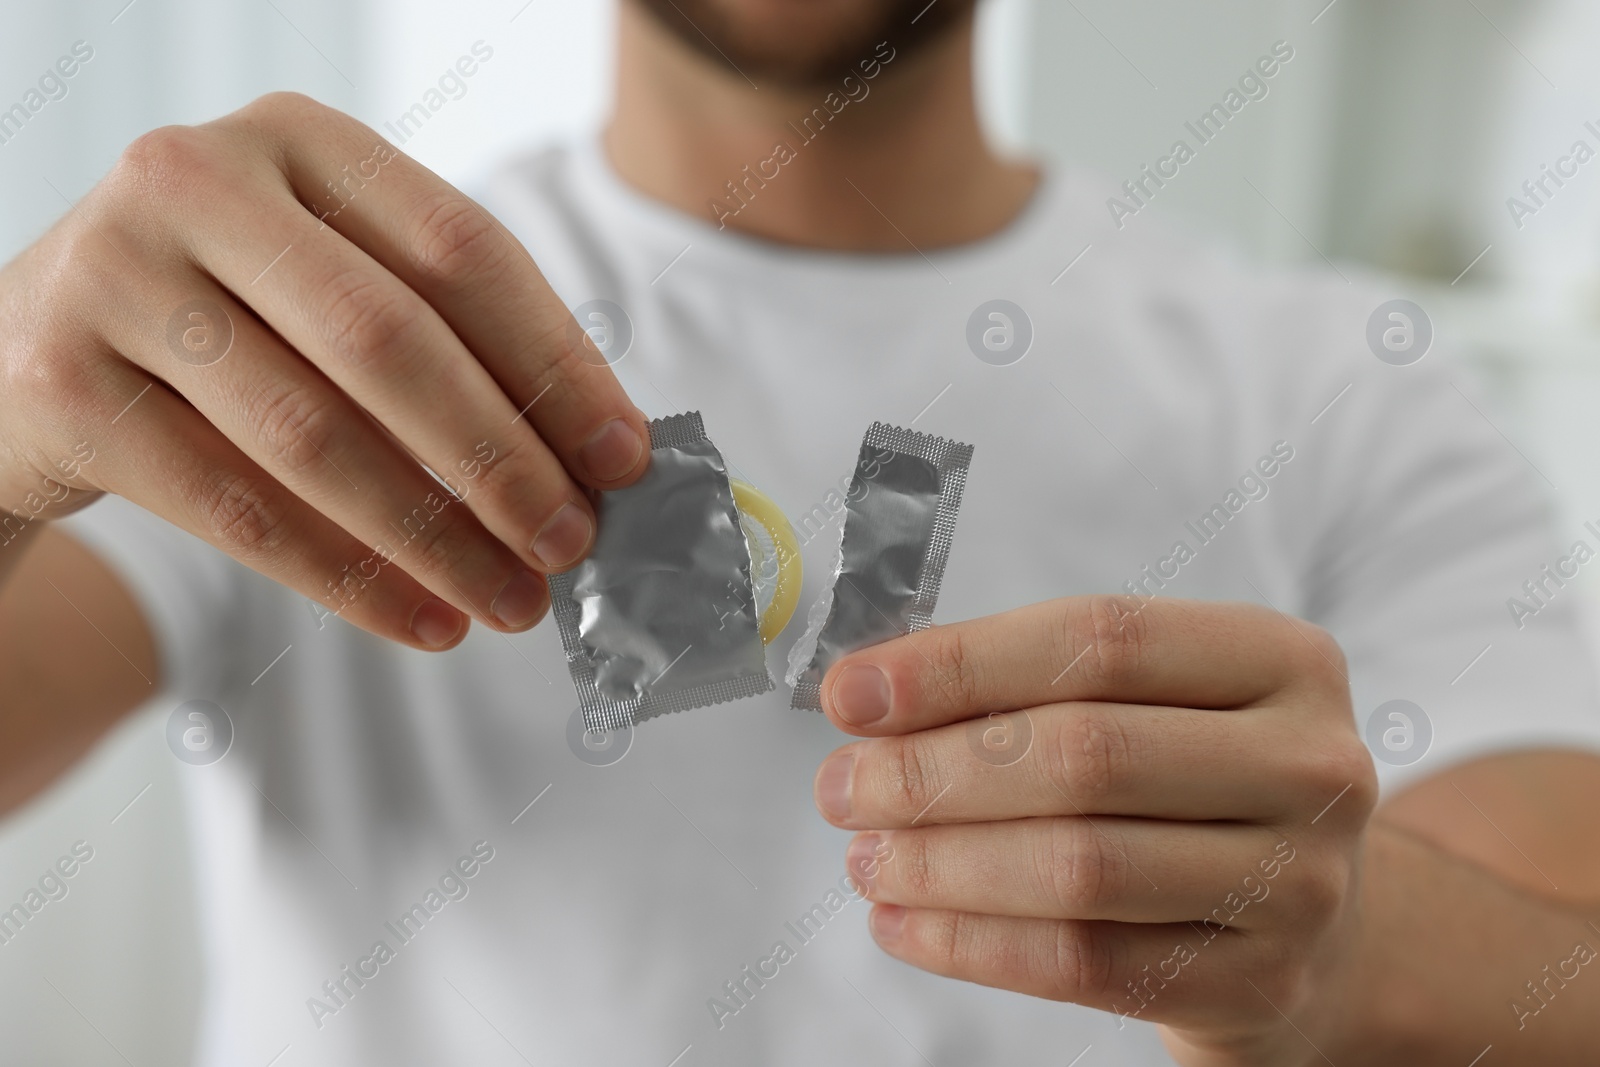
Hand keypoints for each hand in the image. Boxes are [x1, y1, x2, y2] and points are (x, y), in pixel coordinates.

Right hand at [0, 92, 648, 648]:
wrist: (29, 350)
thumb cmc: (231, 320)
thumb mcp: (332, 284)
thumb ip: (451, 339)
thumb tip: (598, 454)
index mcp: (300, 140)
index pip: (462, 251)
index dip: (556, 365)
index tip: (625, 459)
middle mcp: (197, 181)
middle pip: (390, 341)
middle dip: (501, 460)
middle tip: (574, 544)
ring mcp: (115, 276)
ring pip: (314, 436)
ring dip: (435, 539)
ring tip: (513, 600)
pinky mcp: (64, 387)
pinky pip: (238, 510)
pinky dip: (348, 580)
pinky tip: (425, 620)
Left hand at [811, 597, 1377, 1065]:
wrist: (1315, 925)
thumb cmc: (1196, 785)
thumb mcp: (1151, 702)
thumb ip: (1027, 683)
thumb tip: (869, 693)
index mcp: (1279, 659)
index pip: (1098, 639)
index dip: (960, 664)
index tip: (854, 694)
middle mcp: (1309, 764)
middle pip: (1085, 754)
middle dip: (934, 771)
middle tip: (842, 787)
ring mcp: (1296, 883)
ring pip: (1078, 866)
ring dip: (941, 862)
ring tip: (865, 856)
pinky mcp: (1259, 986)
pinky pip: (1084, 964)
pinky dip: (971, 943)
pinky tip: (906, 922)